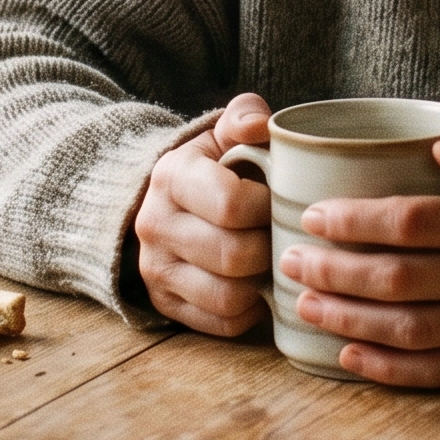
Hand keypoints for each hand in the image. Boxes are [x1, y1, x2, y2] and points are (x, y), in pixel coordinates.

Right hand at [133, 93, 273, 335]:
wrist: (168, 202)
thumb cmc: (215, 167)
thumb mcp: (224, 134)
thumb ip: (244, 117)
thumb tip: (260, 126)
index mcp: (172, 176)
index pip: (231, 204)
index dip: (268, 207)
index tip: (279, 200)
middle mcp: (155, 224)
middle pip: (234, 256)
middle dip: (270, 247)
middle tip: (285, 235)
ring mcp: (157, 269)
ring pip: (230, 296)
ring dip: (263, 282)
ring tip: (272, 259)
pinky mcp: (167, 303)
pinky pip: (224, 323)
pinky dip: (250, 310)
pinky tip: (258, 285)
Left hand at [285, 130, 439, 387]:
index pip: (412, 222)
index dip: (356, 221)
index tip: (313, 216)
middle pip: (399, 279)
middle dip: (336, 271)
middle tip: (291, 261)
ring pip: (410, 328)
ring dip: (349, 319)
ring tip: (306, 304)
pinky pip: (436, 371)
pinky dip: (388, 369)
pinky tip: (346, 355)